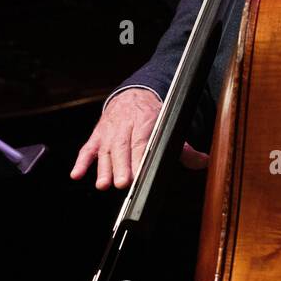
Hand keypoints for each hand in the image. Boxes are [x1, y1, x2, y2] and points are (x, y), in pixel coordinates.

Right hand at [69, 87, 209, 190]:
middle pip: (123, 147)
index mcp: (146, 121)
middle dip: (122, 165)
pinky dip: (81, 161)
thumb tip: (204, 162)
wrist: (133, 95)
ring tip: (103, 184)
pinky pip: (87, 148)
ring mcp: (110, 130)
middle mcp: (126, 125)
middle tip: (122, 183)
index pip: (142, 141)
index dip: (138, 158)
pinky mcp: (98, 135)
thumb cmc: (152, 115)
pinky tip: (77, 174)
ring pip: (106, 149)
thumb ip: (185, 148)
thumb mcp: (169, 127)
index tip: (138, 174)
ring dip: (103, 167)